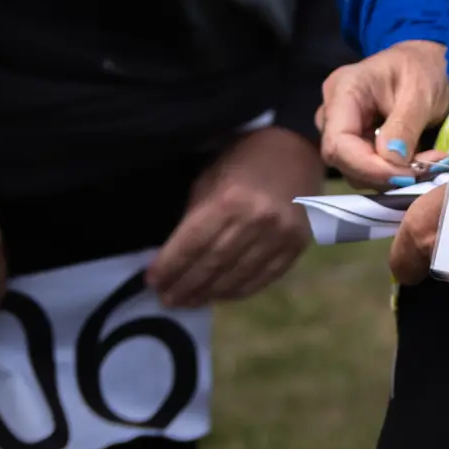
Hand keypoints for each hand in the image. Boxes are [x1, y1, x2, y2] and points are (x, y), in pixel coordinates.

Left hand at [146, 127, 320, 309]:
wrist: (296, 147)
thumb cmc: (245, 159)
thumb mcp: (211, 177)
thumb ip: (194, 217)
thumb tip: (174, 257)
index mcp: (230, 199)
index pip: (191, 244)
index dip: (169, 266)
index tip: (152, 281)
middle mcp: (256, 221)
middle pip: (212, 265)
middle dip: (184, 286)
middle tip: (167, 299)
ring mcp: (279, 236)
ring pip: (236, 278)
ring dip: (208, 294)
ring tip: (189, 301)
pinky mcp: (296, 246)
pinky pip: (262, 279)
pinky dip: (238, 292)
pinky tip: (220, 294)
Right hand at [317, 42, 448, 189]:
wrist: (428, 63)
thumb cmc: (423, 67)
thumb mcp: (421, 91)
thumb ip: (404, 125)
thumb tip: (392, 160)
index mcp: (343, 90)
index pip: (338, 143)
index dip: (367, 167)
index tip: (404, 175)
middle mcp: (334, 112)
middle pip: (344, 160)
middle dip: (384, 172)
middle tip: (424, 168)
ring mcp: (343, 128)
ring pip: (355, 169)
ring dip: (391, 174)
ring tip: (426, 162)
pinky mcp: (356, 142)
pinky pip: (367, 168)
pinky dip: (392, 172)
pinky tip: (416, 161)